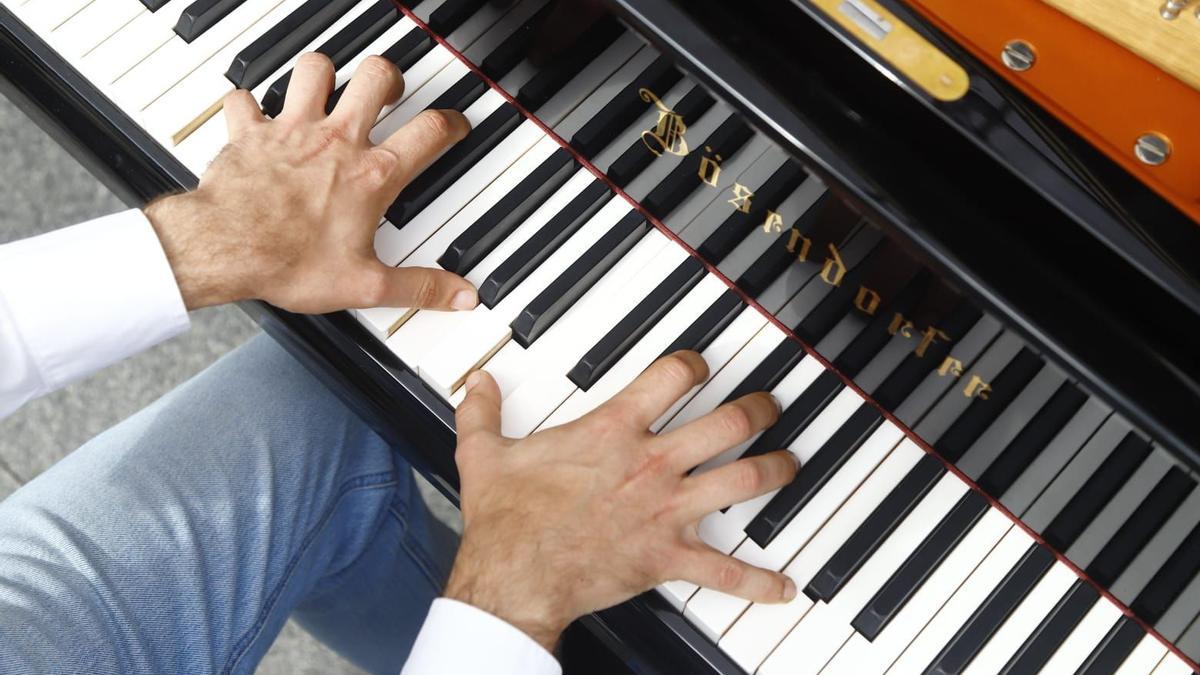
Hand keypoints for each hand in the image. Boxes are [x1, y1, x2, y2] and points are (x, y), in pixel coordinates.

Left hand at [143, 53, 477, 312]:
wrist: (225, 248)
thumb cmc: (289, 262)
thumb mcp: (367, 285)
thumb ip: (420, 286)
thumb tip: (462, 296)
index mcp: (371, 175)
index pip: (428, 133)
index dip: (451, 124)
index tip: (453, 126)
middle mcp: (336, 142)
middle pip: (375, 78)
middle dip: (389, 79)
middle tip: (389, 94)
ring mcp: (292, 131)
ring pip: (315, 70)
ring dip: (324, 76)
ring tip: (329, 89)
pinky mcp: (250, 133)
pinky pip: (246, 100)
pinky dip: (250, 103)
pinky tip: (255, 114)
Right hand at [445, 351, 799, 650]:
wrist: (514, 577)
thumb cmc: (507, 520)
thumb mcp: (484, 454)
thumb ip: (483, 412)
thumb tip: (478, 385)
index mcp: (612, 432)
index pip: (670, 378)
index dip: (693, 364)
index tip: (700, 365)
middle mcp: (650, 465)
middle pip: (726, 425)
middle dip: (756, 411)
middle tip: (769, 406)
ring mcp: (666, 511)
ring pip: (742, 483)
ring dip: (775, 471)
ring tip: (789, 464)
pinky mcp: (668, 558)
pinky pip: (726, 572)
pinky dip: (759, 581)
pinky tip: (784, 585)